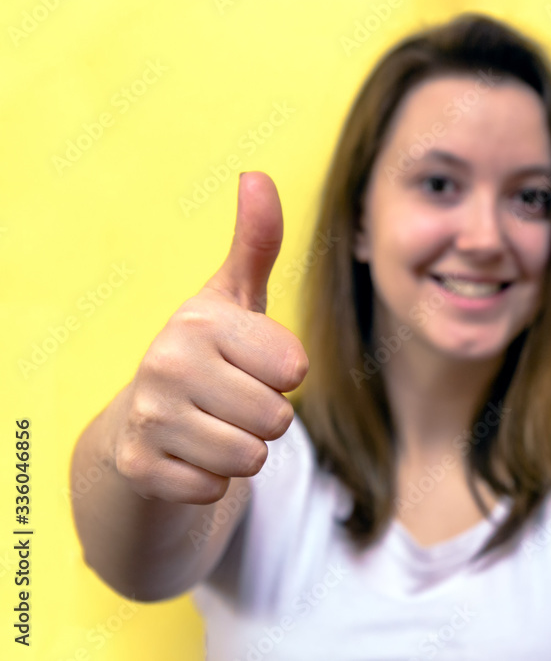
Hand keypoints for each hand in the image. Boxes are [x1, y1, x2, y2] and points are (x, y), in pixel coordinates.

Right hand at [113, 172, 308, 504]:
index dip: (285, 375)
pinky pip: (214, 490)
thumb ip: (256, 243)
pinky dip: (211, 482)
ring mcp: (148, 418)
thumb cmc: (210, 354)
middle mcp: (166, 363)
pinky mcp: (140, 469)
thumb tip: (256, 174)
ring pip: (250, 458)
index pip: (294, 368)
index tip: (254, 366)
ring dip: (243, 452)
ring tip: (214, 428)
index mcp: (200, 320)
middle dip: (266, 418)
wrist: (144, 421)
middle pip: (277, 418)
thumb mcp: (236, 299)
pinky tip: (190, 457)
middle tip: (233, 402)